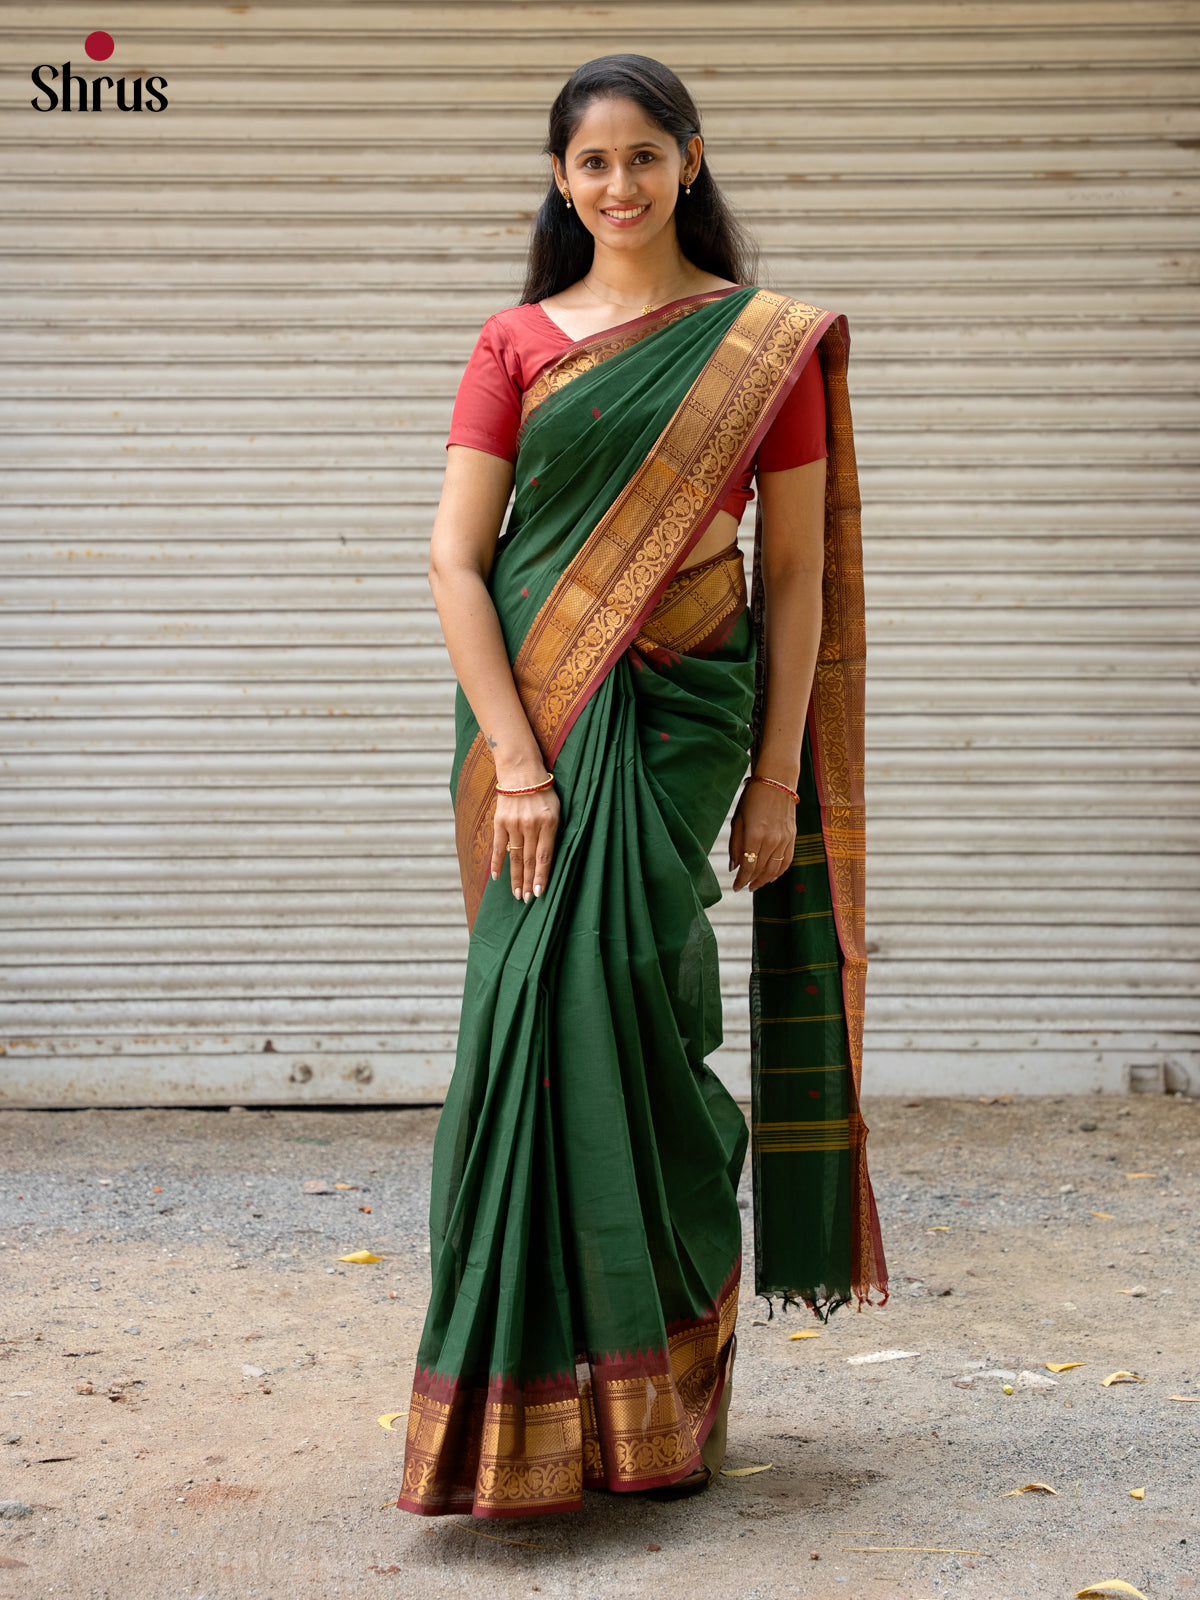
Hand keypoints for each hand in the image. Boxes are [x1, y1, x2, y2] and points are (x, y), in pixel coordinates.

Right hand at [491, 785, 559, 902]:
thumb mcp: (557, 810)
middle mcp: (530, 825)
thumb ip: (553, 833)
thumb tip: (549, 860)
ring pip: (514, 857)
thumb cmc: (544, 792)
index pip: (544, 856)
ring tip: (517, 894)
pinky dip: (497, 863)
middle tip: (527, 900)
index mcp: (548, 823)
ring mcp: (514, 824)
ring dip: (515, 878)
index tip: (539, 893)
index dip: (541, 876)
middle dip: (528, 882)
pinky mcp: (500, 822)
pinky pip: (499, 847)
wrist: (521, 772)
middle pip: (529, 860)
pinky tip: (497, 878)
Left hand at [728, 781, 795, 891]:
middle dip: (751, 881)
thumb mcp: (738, 820)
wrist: (776, 782)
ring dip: (765, 880)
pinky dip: (780, 871)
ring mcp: (784, 840)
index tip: (736, 887)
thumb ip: (735, 845)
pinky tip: (772, 877)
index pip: (748, 867)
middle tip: (744, 887)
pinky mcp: (793, 837)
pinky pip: (787, 861)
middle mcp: (772, 840)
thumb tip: (734, 867)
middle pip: (761, 870)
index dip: (741, 880)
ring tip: (756, 885)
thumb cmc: (752, 799)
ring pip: (775, 869)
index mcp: (755, 836)